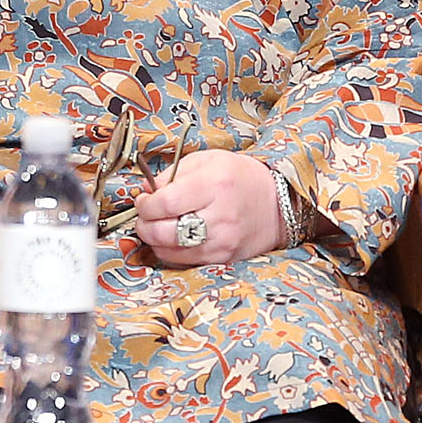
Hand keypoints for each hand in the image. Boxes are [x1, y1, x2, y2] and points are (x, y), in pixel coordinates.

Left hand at [129, 149, 285, 266]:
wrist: (277, 205)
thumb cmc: (241, 178)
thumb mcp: (208, 160)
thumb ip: (173, 173)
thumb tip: (146, 190)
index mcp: (215, 185)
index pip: (165, 202)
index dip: (145, 204)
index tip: (144, 200)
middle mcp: (219, 217)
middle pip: (163, 231)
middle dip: (144, 224)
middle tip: (146, 215)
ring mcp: (222, 242)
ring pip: (170, 251)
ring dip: (155, 240)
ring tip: (158, 226)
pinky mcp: (223, 259)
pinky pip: (184, 262)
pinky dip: (171, 251)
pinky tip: (174, 238)